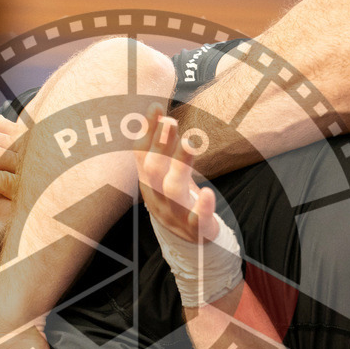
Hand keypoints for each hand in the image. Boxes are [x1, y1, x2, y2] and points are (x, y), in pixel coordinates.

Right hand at [134, 104, 218, 242]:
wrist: (190, 242)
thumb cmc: (177, 200)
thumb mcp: (165, 174)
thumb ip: (162, 147)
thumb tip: (158, 111)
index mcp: (149, 183)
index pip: (142, 154)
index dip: (147, 131)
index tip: (155, 106)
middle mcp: (157, 197)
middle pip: (154, 170)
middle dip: (161, 144)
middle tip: (171, 120)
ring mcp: (175, 214)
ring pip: (172, 191)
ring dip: (180, 166)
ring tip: (189, 143)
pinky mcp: (196, 229)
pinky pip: (197, 220)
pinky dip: (202, 207)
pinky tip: (207, 192)